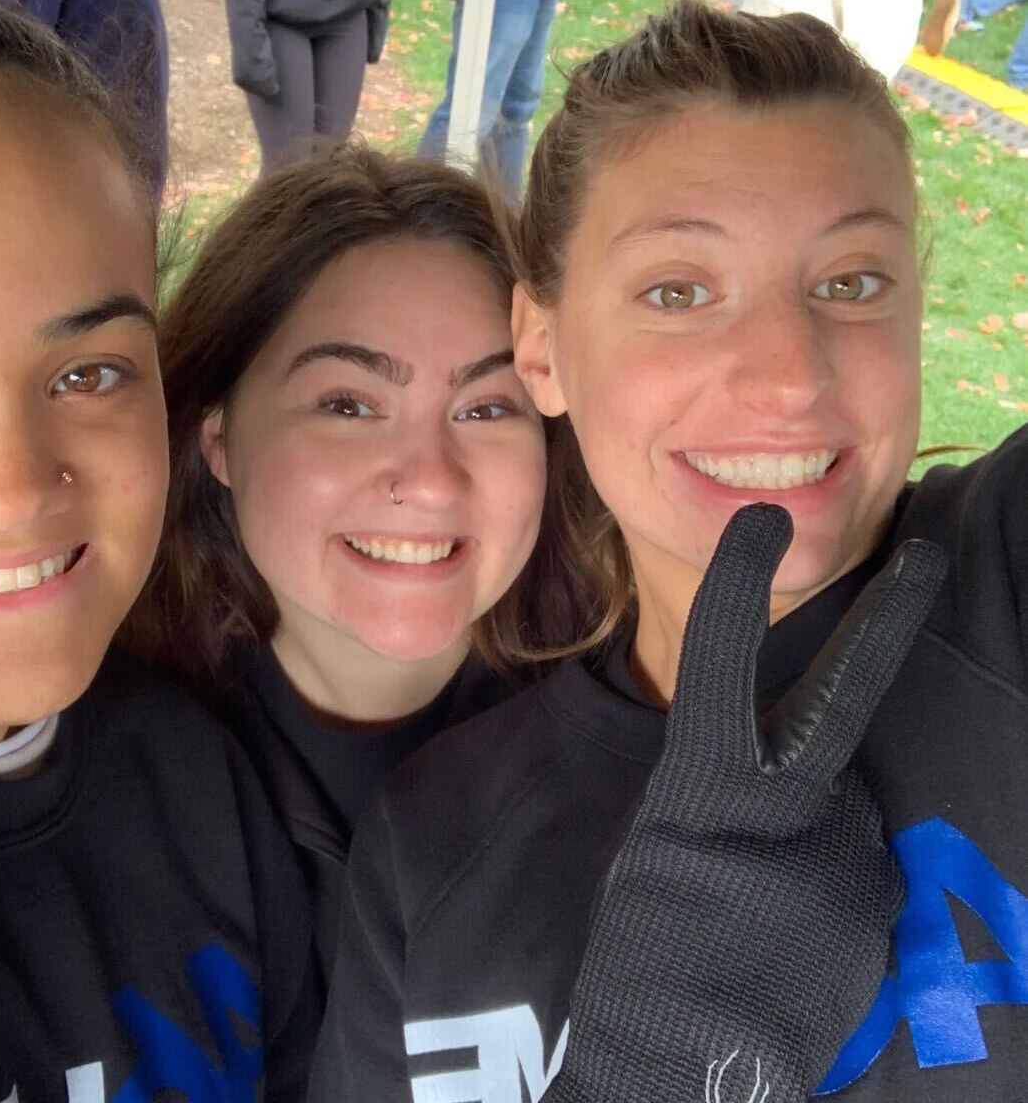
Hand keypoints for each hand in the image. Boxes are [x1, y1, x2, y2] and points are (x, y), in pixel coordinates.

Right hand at [542, 503, 946, 1102]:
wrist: (689, 1062)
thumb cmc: (647, 951)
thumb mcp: (662, 850)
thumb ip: (723, 799)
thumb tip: (786, 787)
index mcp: (703, 787)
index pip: (718, 662)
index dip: (736, 586)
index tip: (758, 522)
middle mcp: (787, 806)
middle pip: (839, 699)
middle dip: (888, 617)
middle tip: (925, 555)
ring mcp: (841, 854)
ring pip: (838, 809)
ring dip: (808, 833)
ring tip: (755, 901)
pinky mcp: (876, 903)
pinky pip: (851, 865)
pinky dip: (823, 883)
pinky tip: (785, 929)